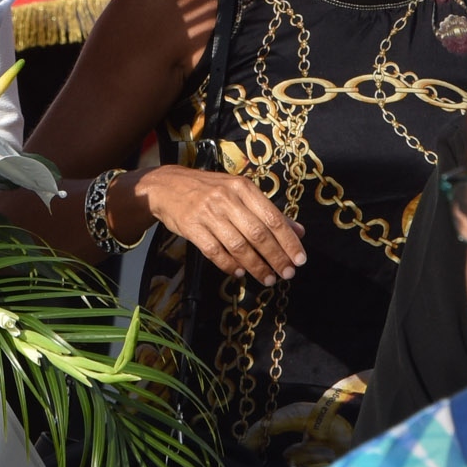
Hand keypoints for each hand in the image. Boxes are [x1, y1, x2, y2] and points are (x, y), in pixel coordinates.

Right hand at [132, 164, 303, 282]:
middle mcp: (227, 198)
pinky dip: (229, 265)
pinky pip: (215, 252)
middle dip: (276, 257)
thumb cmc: (209, 190)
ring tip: (268, 279)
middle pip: (258, 234)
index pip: (273, 218)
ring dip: (256, 266)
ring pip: (238, 245)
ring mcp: (208, 213)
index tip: (299, 260)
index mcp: (243, 188)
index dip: (288, 242)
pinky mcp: (191, 227)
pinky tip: (240, 273)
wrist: (167, 186)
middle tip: (287, 274)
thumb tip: (298, 232)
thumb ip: (268, 212)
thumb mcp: (239, 192)